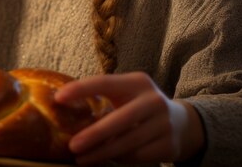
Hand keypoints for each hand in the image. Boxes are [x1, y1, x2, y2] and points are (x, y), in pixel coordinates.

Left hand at [54, 71, 204, 164]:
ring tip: (81, 159)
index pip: (105, 82)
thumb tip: (63, 107)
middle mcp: (153, 101)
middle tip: (72, 145)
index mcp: (138, 82)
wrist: (182, 123)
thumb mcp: (126, 93)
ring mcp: (164, 124)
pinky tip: (104, 158)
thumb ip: (103, 96)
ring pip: (128, 142)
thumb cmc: (139, 105)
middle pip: (119, 119)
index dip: (81, 89)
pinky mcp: (169, 146)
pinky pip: (138, 156)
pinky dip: (119, 158)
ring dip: (102, 153)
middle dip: (94, 134)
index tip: (59, 98)